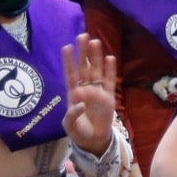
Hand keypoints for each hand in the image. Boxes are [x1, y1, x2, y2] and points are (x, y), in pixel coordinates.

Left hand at [61, 34, 116, 154]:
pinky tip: (110, 58)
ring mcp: (97, 92)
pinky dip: (110, 70)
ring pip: (96, 70)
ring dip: (96, 57)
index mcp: (73, 94)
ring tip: (95, 41)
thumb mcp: (69, 126)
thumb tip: (81, 103)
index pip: (70, 74)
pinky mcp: (108, 97)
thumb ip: (72, 115)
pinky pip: (109, 81)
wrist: (93, 141)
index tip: (66, 47)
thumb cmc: (78, 132)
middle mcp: (85, 89)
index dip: (68, 62)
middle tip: (82, 36)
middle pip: (84, 67)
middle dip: (83, 52)